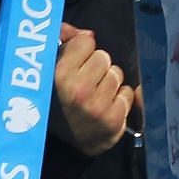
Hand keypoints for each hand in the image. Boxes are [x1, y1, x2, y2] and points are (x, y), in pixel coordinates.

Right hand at [53, 23, 135, 155]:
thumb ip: (64, 44)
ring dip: (109, 83)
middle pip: (103, 57)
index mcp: (59, 74)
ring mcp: (97, 106)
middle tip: (86, 83)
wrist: (62, 146)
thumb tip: (85, 32)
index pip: (85, 42)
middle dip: (97, 67)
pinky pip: (128, 94)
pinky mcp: (114, 120)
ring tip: (95, 95)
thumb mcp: (50, 73)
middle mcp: (78, 89)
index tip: (76, 63)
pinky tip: (105, 107)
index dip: (82, 51)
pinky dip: (119, 100)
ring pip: (117, 74)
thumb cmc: (55, 104)